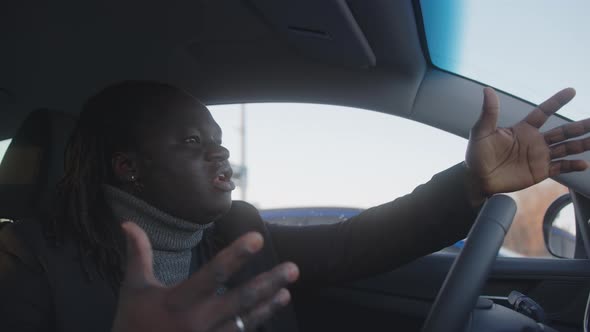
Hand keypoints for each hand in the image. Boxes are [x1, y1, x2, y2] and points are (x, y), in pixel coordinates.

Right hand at [111, 222, 298, 331]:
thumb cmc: (130, 322)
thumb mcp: (134, 288)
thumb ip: (138, 255)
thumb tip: (128, 223)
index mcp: (178, 302)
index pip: (213, 273)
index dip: (237, 255)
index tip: (258, 238)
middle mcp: (197, 322)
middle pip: (240, 299)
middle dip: (269, 283)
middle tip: (294, 268)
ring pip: (244, 321)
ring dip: (268, 306)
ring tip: (286, 291)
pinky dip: (256, 322)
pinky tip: (270, 310)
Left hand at [466, 87, 589, 196]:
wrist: (477, 178)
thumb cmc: (477, 154)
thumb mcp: (481, 132)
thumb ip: (488, 113)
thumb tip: (487, 89)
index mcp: (523, 129)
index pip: (544, 112)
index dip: (557, 102)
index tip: (571, 91)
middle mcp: (534, 141)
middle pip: (562, 131)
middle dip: (580, 126)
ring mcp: (539, 156)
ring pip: (565, 148)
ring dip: (582, 144)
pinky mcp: (539, 171)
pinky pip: (560, 167)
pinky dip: (572, 166)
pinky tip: (585, 164)